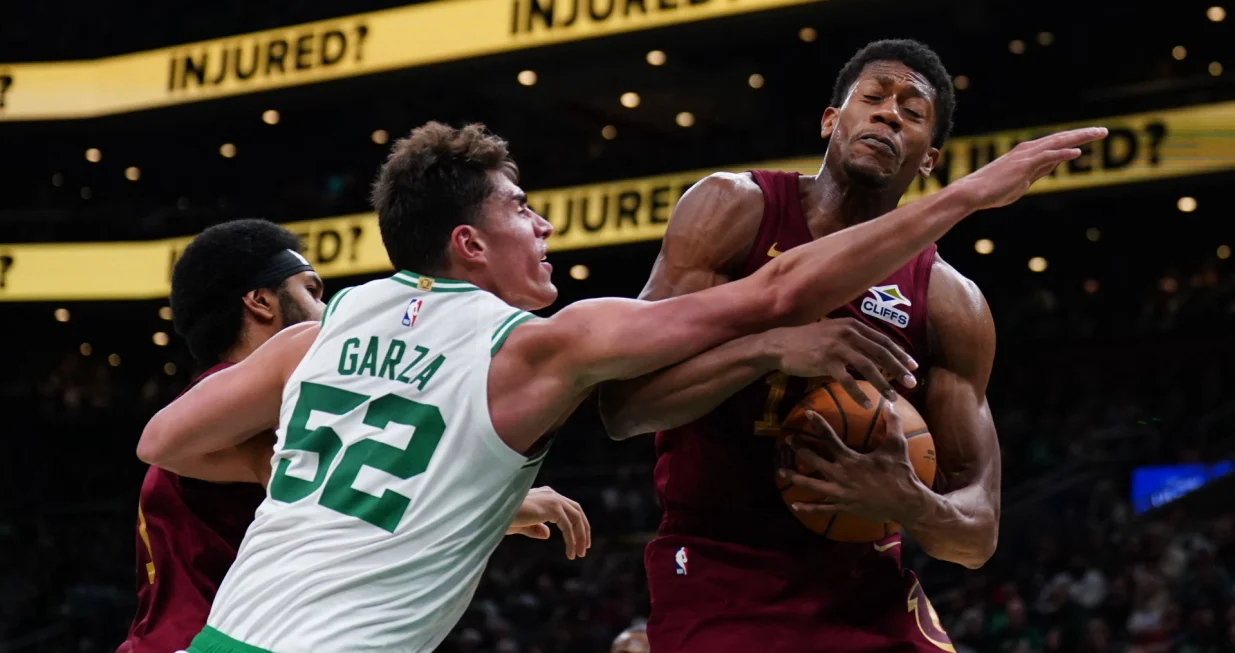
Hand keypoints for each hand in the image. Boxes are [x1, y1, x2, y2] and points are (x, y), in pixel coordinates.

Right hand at [506, 486, 590, 559]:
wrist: (495, 512)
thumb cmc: (502, 517)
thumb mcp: (521, 525)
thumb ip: (535, 528)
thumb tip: (547, 534)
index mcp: (544, 495)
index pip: (568, 507)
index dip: (575, 524)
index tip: (578, 540)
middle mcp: (550, 494)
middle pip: (576, 511)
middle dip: (583, 529)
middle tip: (584, 548)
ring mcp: (553, 499)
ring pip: (576, 519)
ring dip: (580, 537)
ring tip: (579, 554)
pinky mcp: (552, 508)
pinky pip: (568, 527)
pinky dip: (572, 541)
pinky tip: (570, 554)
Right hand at [764, 318, 917, 406]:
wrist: (780, 344)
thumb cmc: (809, 341)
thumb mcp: (835, 333)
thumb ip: (854, 339)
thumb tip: (875, 353)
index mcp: (853, 326)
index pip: (883, 340)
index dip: (900, 354)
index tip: (913, 366)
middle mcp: (848, 333)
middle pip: (880, 353)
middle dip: (899, 369)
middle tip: (912, 383)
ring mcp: (837, 347)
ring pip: (867, 367)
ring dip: (883, 383)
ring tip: (894, 397)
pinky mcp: (825, 361)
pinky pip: (847, 380)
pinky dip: (859, 393)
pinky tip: (868, 404)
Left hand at [778, 402, 925, 523]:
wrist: (905, 503)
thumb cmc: (900, 473)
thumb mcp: (897, 446)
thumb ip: (892, 424)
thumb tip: (891, 403)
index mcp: (850, 459)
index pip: (829, 438)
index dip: (818, 424)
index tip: (807, 414)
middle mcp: (840, 475)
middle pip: (813, 460)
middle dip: (799, 449)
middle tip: (789, 440)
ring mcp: (839, 493)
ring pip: (811, 485)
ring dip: (795, 478)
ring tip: (781, 471)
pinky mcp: (843, 507)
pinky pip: (821, 508)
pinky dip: (808, 507)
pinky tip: (795, 506)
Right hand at [950, 127, 1107, 210]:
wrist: (972, 193)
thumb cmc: (993, 191)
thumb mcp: (1022, 182)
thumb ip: (1039, 171)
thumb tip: (1054, 164)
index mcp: (1027, 154)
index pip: (1056, 144)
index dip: (1075, 139)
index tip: (1091, 136)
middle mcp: (1028, 150)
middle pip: (1061, 139)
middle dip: (1083, 134)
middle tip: (1103, 131)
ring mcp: (1026, 156)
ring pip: (1057, 143)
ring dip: (1079, 138)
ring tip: (1098, 133)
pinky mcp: (1023, 165)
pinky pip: (1047, 157)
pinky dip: (1062, 154)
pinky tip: (1078, 153)